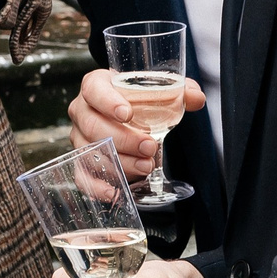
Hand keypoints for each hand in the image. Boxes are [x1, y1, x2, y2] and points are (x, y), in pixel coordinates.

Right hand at [69, 68, 206, 174]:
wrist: (124, 113)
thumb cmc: (137, 99)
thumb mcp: (157, 90)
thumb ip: (179, 92)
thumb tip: (197, 98)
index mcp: (95, 86)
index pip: (94, 90)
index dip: (108, 102)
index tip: (129, 114)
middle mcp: (82, 111)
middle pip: (93, 126)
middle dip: (123, 139)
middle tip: (150, 146)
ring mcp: (79, 138)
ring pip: (91, 153)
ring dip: (120, 162)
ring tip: (147, 166)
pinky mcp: (81, 162)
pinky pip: (82, 177)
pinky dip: (96, 186)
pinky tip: (115, 191)